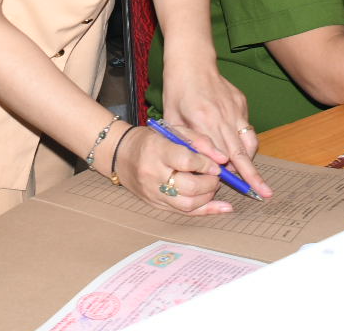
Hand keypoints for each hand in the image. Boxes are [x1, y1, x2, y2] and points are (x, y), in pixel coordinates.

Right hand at [114, 125, 230, 215]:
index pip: (186, 161)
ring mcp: (153, 193)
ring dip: (208, 196)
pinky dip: (206, 211)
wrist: (120, 154)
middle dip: (210, 182)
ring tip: (211, 185)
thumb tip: (222, 158)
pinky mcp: (156, 204)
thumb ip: (199, 141)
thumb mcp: (172, 130)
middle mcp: (153, 174)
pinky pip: (184, 213)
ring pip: (188, 204)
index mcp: (157, 150)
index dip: (206, 164)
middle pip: (189, 186)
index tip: (216, 164)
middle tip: (215, 176)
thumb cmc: (150, 139)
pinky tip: (223, 208)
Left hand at [158, 62, 273, 198]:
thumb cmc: (177, 91)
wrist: (192, 62)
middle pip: (241, 152)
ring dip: (250, 160)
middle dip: (253, 175)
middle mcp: (223, 115)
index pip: (221, 154)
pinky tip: (236, 147)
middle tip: (264, 193)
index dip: (230, 173)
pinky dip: (244, 141)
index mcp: (203, 120)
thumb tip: (202, 164)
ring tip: (253, 177)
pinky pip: (246, 128)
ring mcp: (236, 109)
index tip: (238, 188)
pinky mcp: (242, 103)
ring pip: (249, 141)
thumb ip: (186, 142)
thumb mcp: (172, 119)